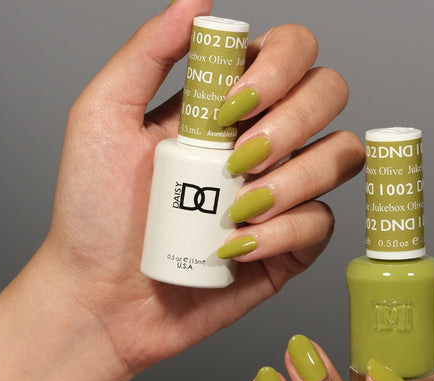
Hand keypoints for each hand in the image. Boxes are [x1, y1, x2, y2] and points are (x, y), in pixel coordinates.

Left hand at [40, 0, 363, 376]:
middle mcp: (260, 143)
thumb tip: (198, 0)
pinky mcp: (289, 247)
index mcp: (224, 106)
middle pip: (330, 95)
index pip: (290, 53)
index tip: (229, 106)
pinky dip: (285, 231)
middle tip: (237, 158)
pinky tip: (238, 247)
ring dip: (293, 178)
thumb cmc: (93, 216)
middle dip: (291, 121)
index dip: (279, 66)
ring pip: (340, 157)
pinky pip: (322, 223)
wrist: (101, 298)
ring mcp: (279, 195)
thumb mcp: (103, 118)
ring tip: (235, 208)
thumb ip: (149, 52)